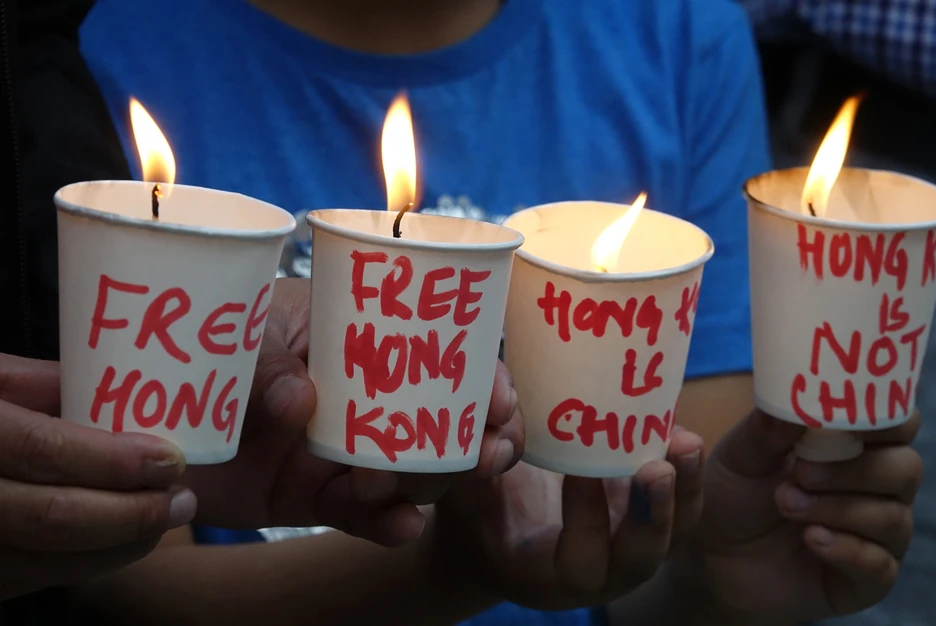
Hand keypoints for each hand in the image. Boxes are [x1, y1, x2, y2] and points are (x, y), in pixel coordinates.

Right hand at [0, 353, 195, 599]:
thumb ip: (42, 384)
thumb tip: (120, 390)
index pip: (43, 452)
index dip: (113, 461)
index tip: (171, 460)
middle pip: (51, 518)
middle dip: (131, 514)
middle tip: (183, 500)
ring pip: (43, 563)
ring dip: (118, 548)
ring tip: (166, 521)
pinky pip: (27, 581)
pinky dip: (84, 564)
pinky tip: (121, 543)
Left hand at [184, 278, 522, 545]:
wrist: (150, 406)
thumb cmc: (204, 342)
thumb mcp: (241, 330)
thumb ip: (267, 361)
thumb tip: (303, 399)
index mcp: (364, 345)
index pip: (441, 360)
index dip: (483, 381)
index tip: (499, 401)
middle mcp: (365, 401)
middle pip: (443, 424)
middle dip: (476, 442)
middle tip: (487, 454)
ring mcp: (344, 452)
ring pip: (411, 474)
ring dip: (424, 481)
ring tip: (403, 483)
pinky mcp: (316, 498)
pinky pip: (360, 517)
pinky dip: (385, 524)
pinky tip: (402, 526)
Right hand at [434, 430, 704, 609]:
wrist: (494, 529)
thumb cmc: (473, 507)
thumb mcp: (463, 488)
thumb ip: (477, 457)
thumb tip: (502, 410)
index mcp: (546, 575)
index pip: (580, 560)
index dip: (586, 519)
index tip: (580, 472)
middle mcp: (596, 574)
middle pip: (638, 558)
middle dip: (652, 513)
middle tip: (657, 467)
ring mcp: (626, 548)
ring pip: (671, 533)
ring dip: (682, 489)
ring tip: (684, 441)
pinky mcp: (642, 519)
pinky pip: (677, 504)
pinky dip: (682, 470)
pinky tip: (675, 427)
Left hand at [679, 410, 920, 623]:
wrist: (713, 557)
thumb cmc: (734, 496)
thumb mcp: (738, 457)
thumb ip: (766, 429)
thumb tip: (796, 401)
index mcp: (851, 446)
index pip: (897, 423)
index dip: (884, 418)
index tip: (850, 421)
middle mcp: (874, 488)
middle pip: (905, 468)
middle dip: (854, 469)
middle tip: (801, 472)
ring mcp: (875, 535)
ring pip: (892, 516)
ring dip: (838, 508)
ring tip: (785, 504)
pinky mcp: (866, 579)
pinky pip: (880, 564)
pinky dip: (846, 548)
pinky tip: (811, 539)